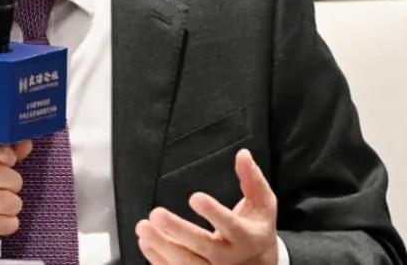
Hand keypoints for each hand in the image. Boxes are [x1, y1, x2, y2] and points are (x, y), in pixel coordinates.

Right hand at [0, 141, 31, 257]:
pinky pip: (1, 222)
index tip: (7, 163)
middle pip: (2, 175)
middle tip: (8, 188)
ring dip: (13, 205)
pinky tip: (4, 221)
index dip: (6, 156)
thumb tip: (26, 143)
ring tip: (6, 205)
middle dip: (13, 183)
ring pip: (5, 200)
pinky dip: (9, 223)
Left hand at [136, 149, 278, 264]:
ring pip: (187, 263)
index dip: (213, 212)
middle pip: (203, 246)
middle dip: (178, 230)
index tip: (195, 197)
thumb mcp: (263, 204)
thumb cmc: (256, 229)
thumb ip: (252, 178)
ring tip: (143, 227)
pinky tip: (145, 242)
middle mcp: (230, 257)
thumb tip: (243, 154)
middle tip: (157, 213)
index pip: (230, 225)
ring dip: (162, 246)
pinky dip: (158, 259)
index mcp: (247, 237)